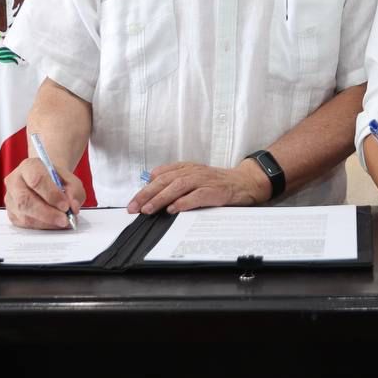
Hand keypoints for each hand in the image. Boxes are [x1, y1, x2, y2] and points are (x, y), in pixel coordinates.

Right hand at [5, 158, 84, 229]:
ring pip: (24, 215)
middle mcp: (15, 181)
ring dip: (46, 222)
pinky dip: (41, 226)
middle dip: (48, 213)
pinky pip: (24, 224)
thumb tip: (72, 207)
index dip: (52, 194)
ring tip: (62, 221)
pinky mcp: (11, 213)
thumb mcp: (71, 180)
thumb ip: (75, 191)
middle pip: (25, 200)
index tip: (66, 205)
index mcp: (29, 166)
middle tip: (64, 219)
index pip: (37, 180)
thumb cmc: (57, 180)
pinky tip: (52, 223)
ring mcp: (10, 198)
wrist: (47, 181)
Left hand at [127, 160, 269, 214]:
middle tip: (134, 208)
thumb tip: (152, 188)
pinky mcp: (215, 191)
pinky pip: (197, 196)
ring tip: (149, 210)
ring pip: (178, 186)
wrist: (244, 182)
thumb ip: (175, 181)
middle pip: (165, 180)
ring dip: (161, 198)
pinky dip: (184, 202)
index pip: (160, 175)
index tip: (133, 202)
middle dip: (147, 194)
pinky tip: (173, 209)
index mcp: (186, 168)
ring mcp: (204, 180)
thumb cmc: (217, 183)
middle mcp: (193, 171)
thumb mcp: (194, 177)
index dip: (145, 188)